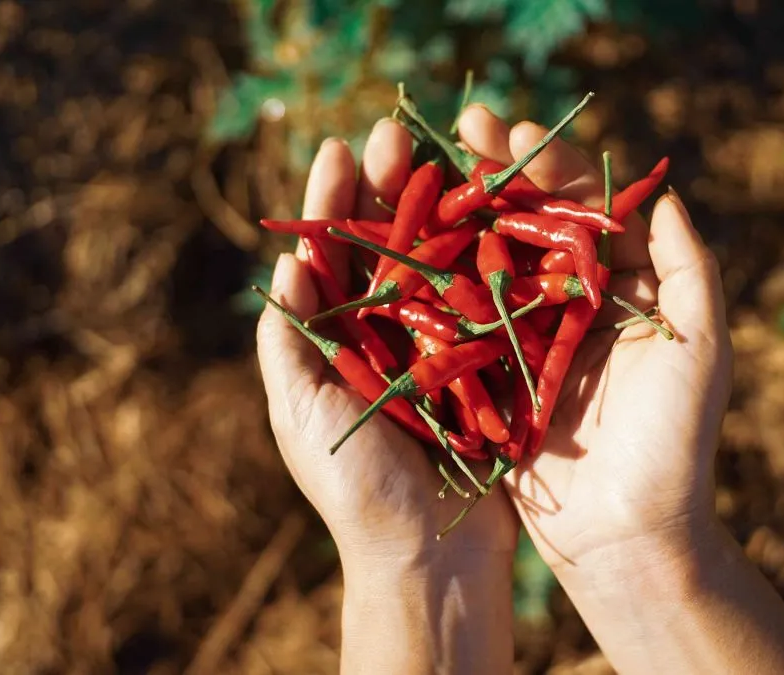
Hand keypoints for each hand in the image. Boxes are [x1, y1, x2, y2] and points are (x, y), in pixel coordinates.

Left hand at [257, 121, 518, 562]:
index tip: (339, 152)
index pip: (330, 258)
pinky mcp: (489, 364)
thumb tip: (286, 264)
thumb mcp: (302, 416)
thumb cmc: (357, 492)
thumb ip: (289, 344)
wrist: (433, 557)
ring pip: (438, 261)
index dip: (332, 203)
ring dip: (440, 206)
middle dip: (387, 189)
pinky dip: (490, 255)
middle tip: (394, 136)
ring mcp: (440, 346)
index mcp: (336, 343)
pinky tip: (497, 211)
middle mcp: (387, 335)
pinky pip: (486, 300)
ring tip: (444, 154)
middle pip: (386, 246)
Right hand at [454, 105, 733, 569]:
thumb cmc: (674, 443)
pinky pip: (458, 320)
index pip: (582, 209)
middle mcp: (570, 305)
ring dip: (457, 214)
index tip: (513, 128)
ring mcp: (526, 338)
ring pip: (488, 261)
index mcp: (620, 290)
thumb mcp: (700, 349)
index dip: (549, 165)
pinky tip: (403, 244)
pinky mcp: (489, 376)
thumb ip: (689, 269)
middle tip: (460, 126)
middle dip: (496, 172)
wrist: (627, 535)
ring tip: (421, 169)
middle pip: (529, 223)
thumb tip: (666, 191)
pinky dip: (433, 282)